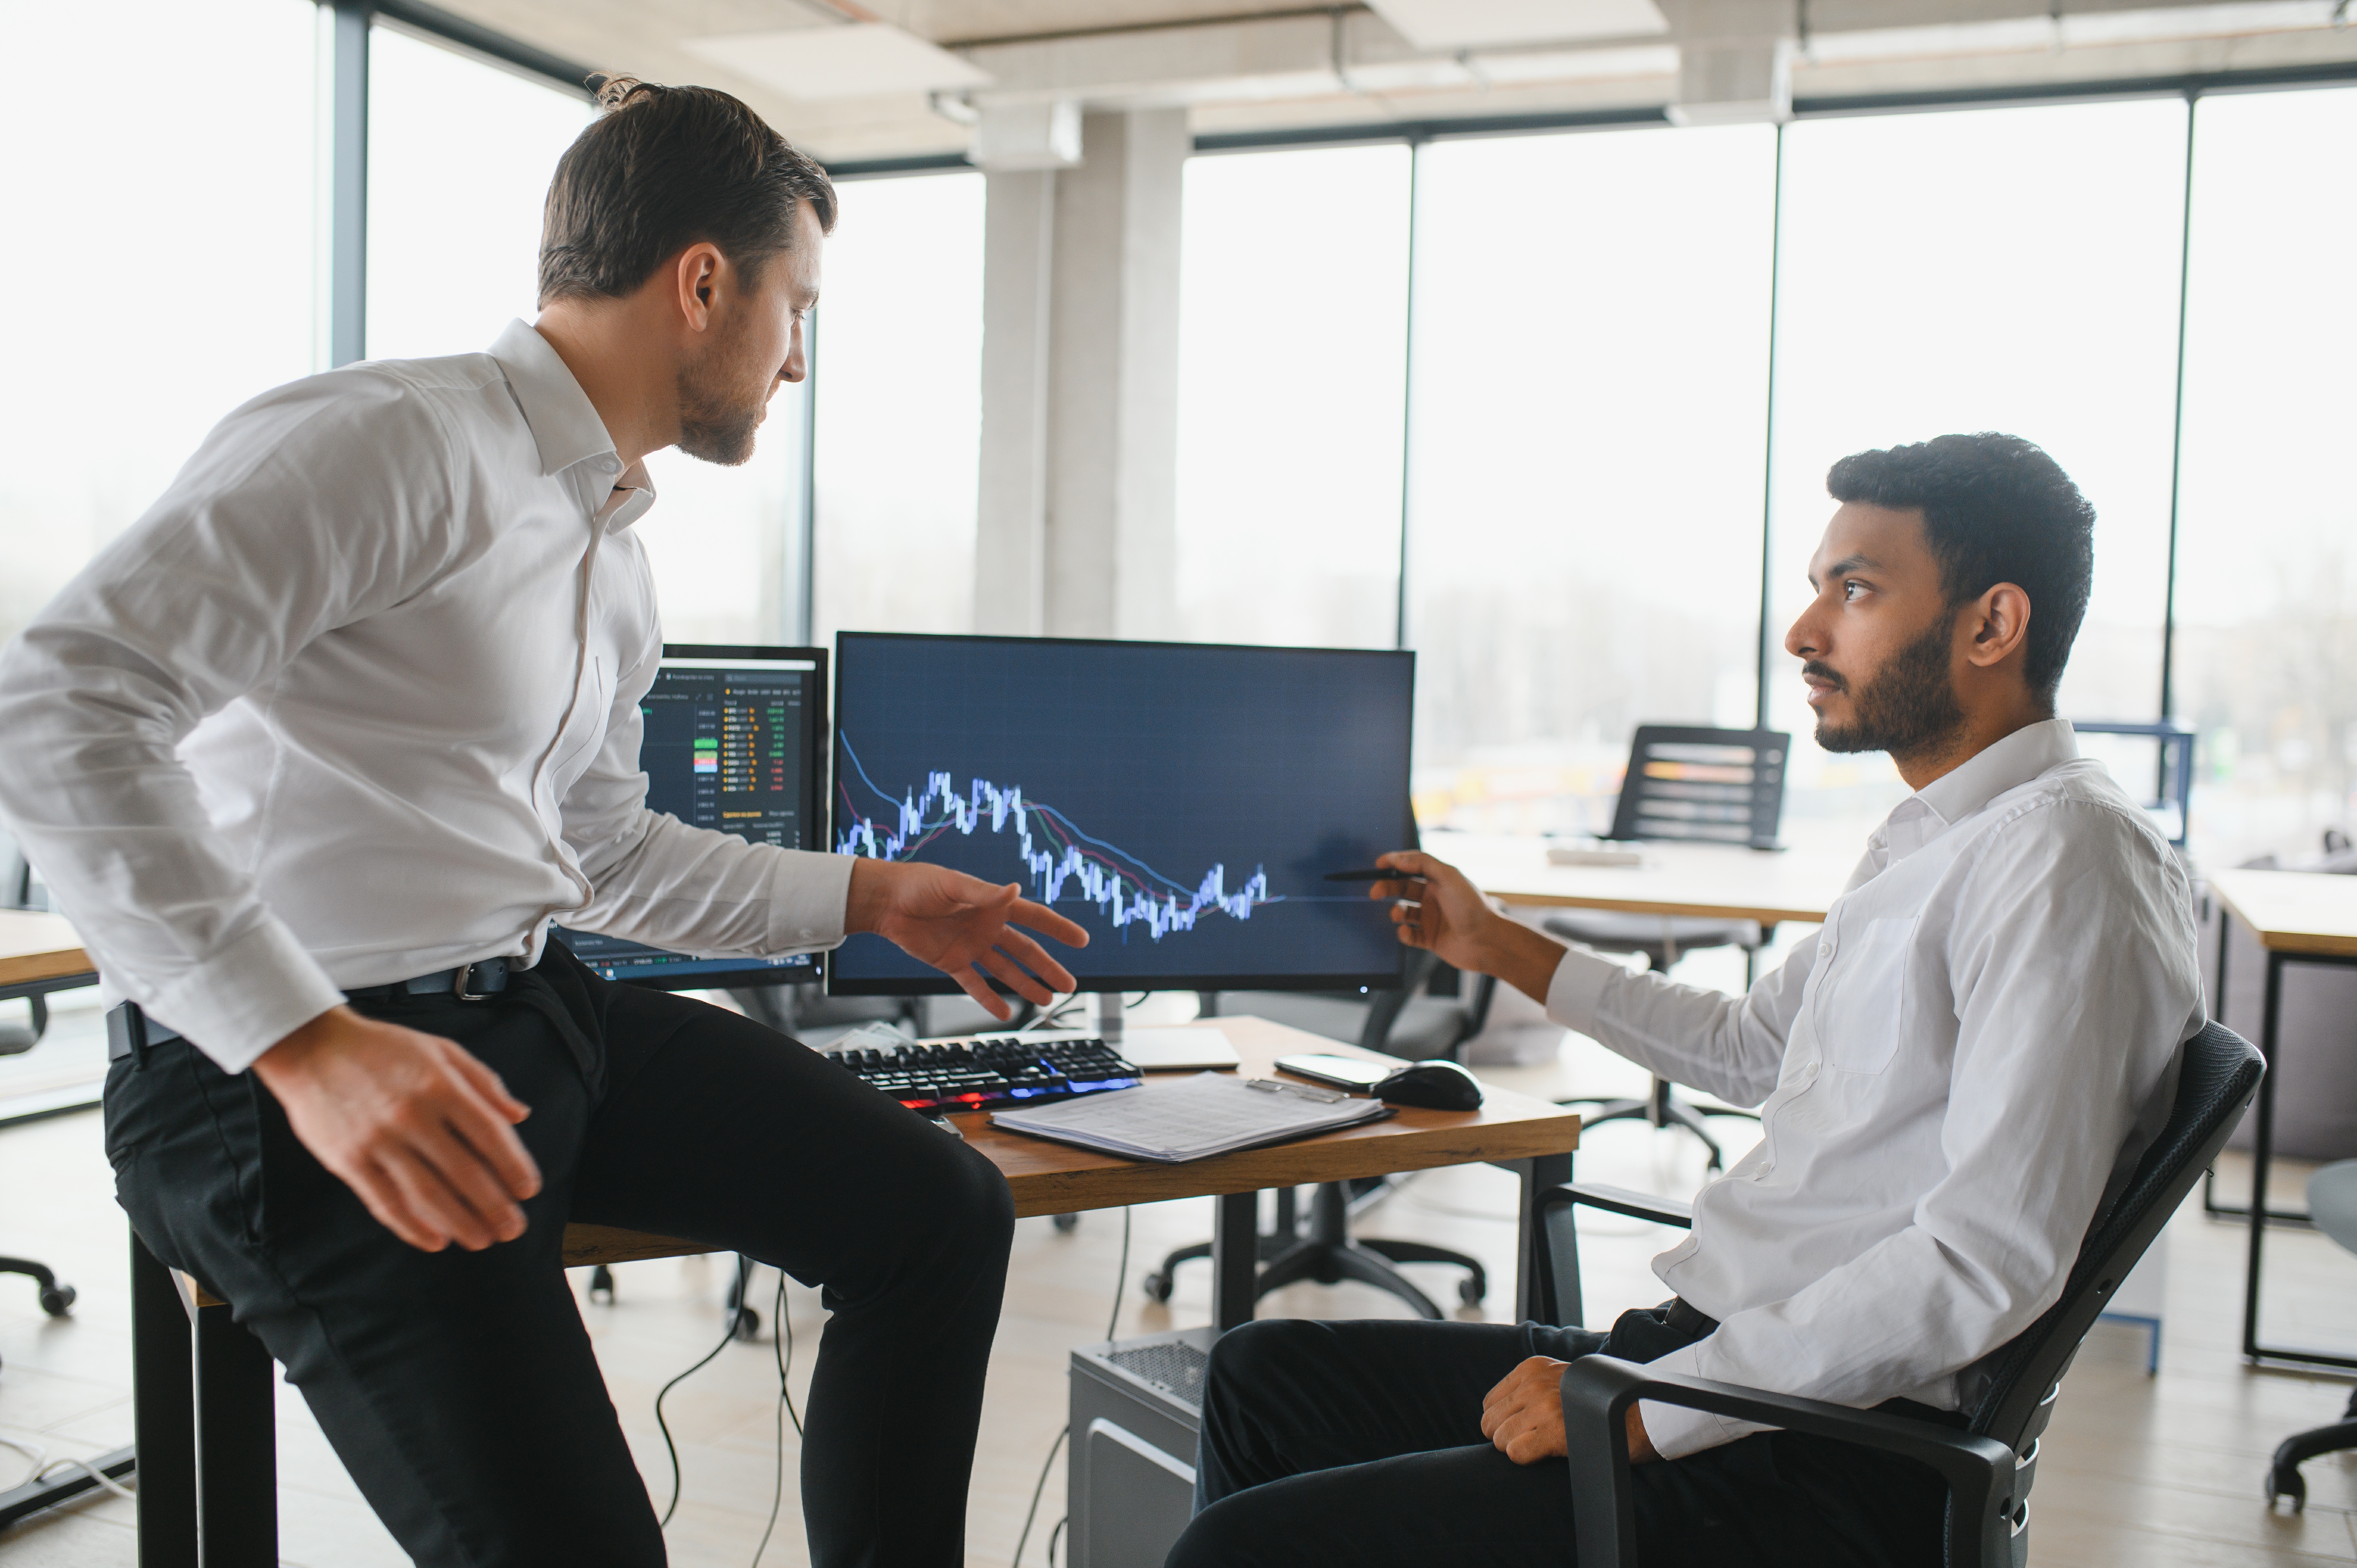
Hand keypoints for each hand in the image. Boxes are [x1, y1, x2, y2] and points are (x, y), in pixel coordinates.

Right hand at [251, 1006, 540, 1251]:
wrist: (312, 1047)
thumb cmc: (384, 1048)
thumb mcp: (443, 1050)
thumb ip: (485, 1083)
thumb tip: (521, 1115)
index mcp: (441, 1085)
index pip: (490, 1135)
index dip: (514, 1166)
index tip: (529, 1189)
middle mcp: (413, 1115)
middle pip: (464, 1172)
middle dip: (494, 1206)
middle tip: (513, 1228)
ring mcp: (379, 1141)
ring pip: (428, 1194)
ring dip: (460, 1223)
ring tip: (482, 1240)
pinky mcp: (349, 1161)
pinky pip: (386, 1202)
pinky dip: (412, 1227)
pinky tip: (435, 1240)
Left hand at [847, 859, 1088, 1020]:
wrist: (886, 902)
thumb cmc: (919, 884)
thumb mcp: (953, 885)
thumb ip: (985, 893)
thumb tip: (1015, 890)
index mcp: (993, 905)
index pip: (1035, 917)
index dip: (1059, 928)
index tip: (1081, 940)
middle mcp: (987, 927)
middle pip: (1025, 951)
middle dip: (1048, 968)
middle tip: (1070, 986)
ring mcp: (971, 946)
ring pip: (1005, 970)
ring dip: (1025, 986)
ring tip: (1046, 1002)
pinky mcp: (952, 963)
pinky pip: (974, 984)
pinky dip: (989, 998)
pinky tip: (1006, 1012)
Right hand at [1370, 851, 1565, 1005]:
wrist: (1487, 941)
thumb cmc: (1472, 907)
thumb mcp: (1449, 876)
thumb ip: (1423, 863)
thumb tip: (1398, 858)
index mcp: (1439, 880)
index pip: (1411, 866)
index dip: (1394, 863)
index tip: (1378, 864)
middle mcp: (1434, 897)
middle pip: (1402, 888)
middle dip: (1387, 888)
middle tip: (1374, 892)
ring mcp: (1431, 918)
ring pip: (1403, 912)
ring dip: (1396, 912)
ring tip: (1398, 915)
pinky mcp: (1430, 939)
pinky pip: (1409, 935)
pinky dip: (1403, 933)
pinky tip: (1406, 932)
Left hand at [1479, 1356, 1659, 1465]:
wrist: (1642, 1411)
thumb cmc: (1601, 1402)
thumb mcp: (1561, 1380)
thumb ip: (1532, 1389)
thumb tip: (1500, 1416)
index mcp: (1532, 1368)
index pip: (1490, 1403)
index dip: (1504, 1421)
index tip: (1524, 1429)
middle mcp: (1533, 1383)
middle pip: (1490, 1422)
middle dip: (1507, 1436)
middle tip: (1533, 1441)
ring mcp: (1543, 1405)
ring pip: (1500, 1439)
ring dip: (1518, 1448)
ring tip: (1545, 1445)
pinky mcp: (1554, 1430)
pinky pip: (1515, 1452)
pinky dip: (1528, 1458)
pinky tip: (1548, 1452)